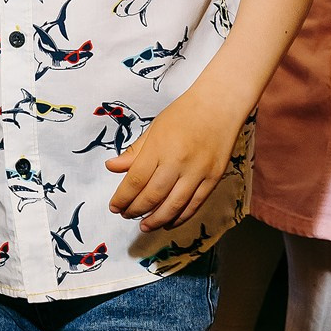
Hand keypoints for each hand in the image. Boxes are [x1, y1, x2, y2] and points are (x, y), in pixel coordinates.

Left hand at [105, 89, 240, 231]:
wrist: (219, 105)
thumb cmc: (184, 113)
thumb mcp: (154, 128)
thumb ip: (134, 151)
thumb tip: (111, 167)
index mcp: (159, 148)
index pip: (136, 180)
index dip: (123, 198)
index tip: (114, 206)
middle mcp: (178, 162)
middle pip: (153, 196)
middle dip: (136, 210)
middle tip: (126, 215)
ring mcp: (198, 172)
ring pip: (174, 206)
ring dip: (157, 220)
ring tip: (144, 226)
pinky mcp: (213, 178)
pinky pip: (195, 204)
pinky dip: (180, 217)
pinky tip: (169, 222)